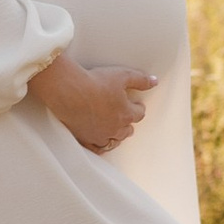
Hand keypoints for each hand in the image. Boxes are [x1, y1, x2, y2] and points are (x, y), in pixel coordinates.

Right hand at [25, 55, 157, 153]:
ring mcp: (100, 136)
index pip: (140, 114)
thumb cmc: (95, 82)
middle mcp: (115, 128)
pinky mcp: (85, 139)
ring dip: (116, 135)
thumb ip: (140, 80)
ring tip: (114, 129)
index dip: (138, 107)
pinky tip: (100, 140)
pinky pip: (97, 148)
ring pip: (114, 141)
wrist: (69, 91)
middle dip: (128, 123)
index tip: (136, 103)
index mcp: (126, 114)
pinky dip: (101, 145)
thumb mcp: (122, 75)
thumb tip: (155, 81)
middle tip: (125, 115)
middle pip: (128, 130)